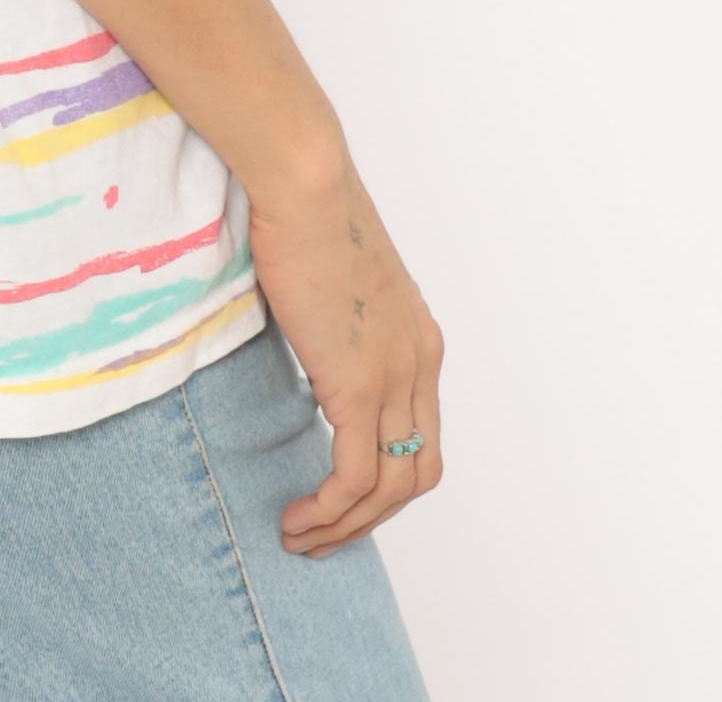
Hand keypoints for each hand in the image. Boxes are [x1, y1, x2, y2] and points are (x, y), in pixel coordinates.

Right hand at [246, 145, 444, 555]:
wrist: (305, 183)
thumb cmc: (305, 209)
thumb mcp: (334, 278)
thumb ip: (335, 319)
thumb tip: (307, 337)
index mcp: (419, 340)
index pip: (422, 436)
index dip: (388, 478)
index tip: (342, 494)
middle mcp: (419, 364)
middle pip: (418, 476)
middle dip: (373, 518)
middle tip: (324, 534)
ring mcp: (395, 378)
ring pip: (390, 489)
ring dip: (347, 527)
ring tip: (301, 537)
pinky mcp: (359, 385)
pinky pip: (355, 477)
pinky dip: (330, 510)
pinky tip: (299, 517)